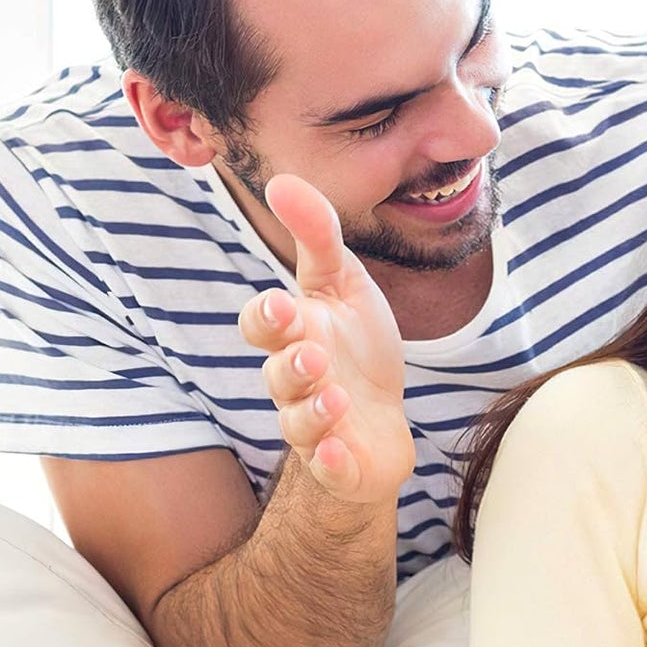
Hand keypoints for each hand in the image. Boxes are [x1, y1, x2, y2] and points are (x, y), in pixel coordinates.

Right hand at [238, 174, 414, 502]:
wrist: (383, 421)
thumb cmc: (356, 350)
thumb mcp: (344, 286)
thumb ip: (317, 237)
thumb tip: (281, 180)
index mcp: (295, 336)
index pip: (263, 325)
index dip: (266, 318)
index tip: (283, 304)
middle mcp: (296, 382)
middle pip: (277, 375)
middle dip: (291, 365)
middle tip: (312, 355)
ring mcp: (315, 425)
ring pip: (299, 421)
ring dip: (312, 409)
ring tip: (336, 396)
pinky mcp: (340, 463)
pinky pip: (327, 466)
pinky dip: (330, 460)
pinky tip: (339, 449)